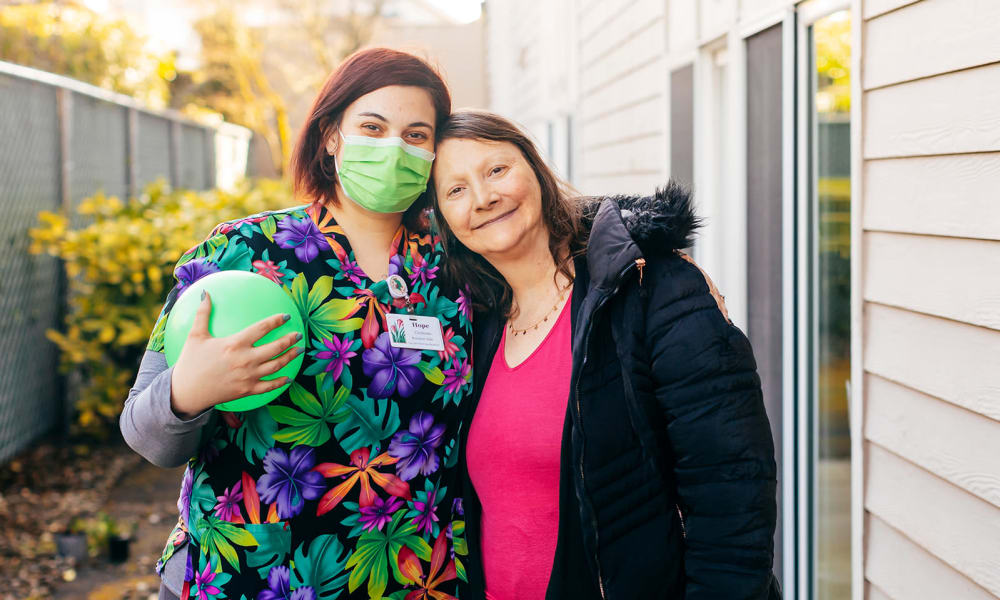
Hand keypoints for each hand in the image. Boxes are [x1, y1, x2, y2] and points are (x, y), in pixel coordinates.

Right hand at [170, 291, 302, 418]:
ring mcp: (248, 376)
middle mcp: (245, 359)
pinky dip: (281, 381)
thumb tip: (206, 293)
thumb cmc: (190, 362)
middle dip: (291, 340)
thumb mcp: (195, 336)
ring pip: (276, 365)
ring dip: (291, 357)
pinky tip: (288, 377)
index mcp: (235, 344)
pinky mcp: (248, 390)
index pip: (262, 328)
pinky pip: (269, 385)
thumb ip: (203, 314)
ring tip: (299, 351)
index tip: (286, 316)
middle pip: (275, 347)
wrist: (185, 392)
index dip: (276, 321)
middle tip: (299, 335)